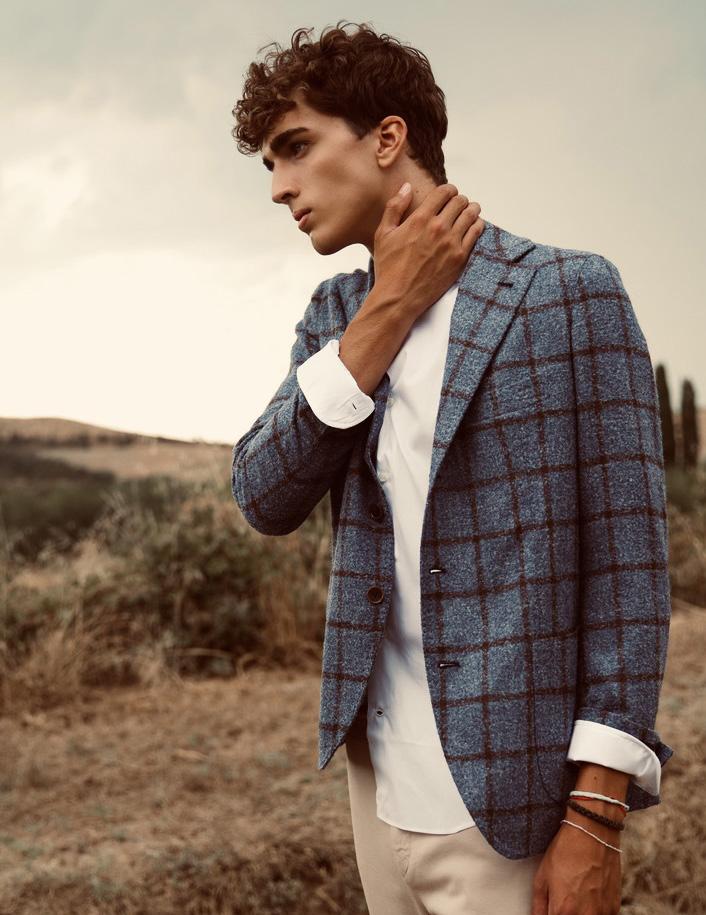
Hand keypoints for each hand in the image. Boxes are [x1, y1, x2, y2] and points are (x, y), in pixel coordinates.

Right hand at [372, 182, 484, 321]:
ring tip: (469, 212)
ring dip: (471, 210)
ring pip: (471, 215)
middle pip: (460, 201)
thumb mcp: (383, 234)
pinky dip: (477, 226)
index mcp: (420, 218)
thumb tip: (407, 186)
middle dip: (459, 200)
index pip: (444, 192)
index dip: (448, 190)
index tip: (448, 194)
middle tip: (458, 204)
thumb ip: (395, 207)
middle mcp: (438, 228)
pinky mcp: (460, 258)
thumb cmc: (388, 267)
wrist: (399, 297)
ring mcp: (451, 243)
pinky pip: (476, 233)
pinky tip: (473, 227)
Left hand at [531, 819, 621, 914]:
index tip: (551, 908)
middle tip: (562, 899)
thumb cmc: (567, 850)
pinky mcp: (614, 908)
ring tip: (576, 893)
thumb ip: (539, 905)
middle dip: (565, 912)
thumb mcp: (542, 876)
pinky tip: (589, 893)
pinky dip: (594, 910)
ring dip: (579, 913)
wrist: (593, 833)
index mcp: (563, 910)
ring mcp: (602, 913)